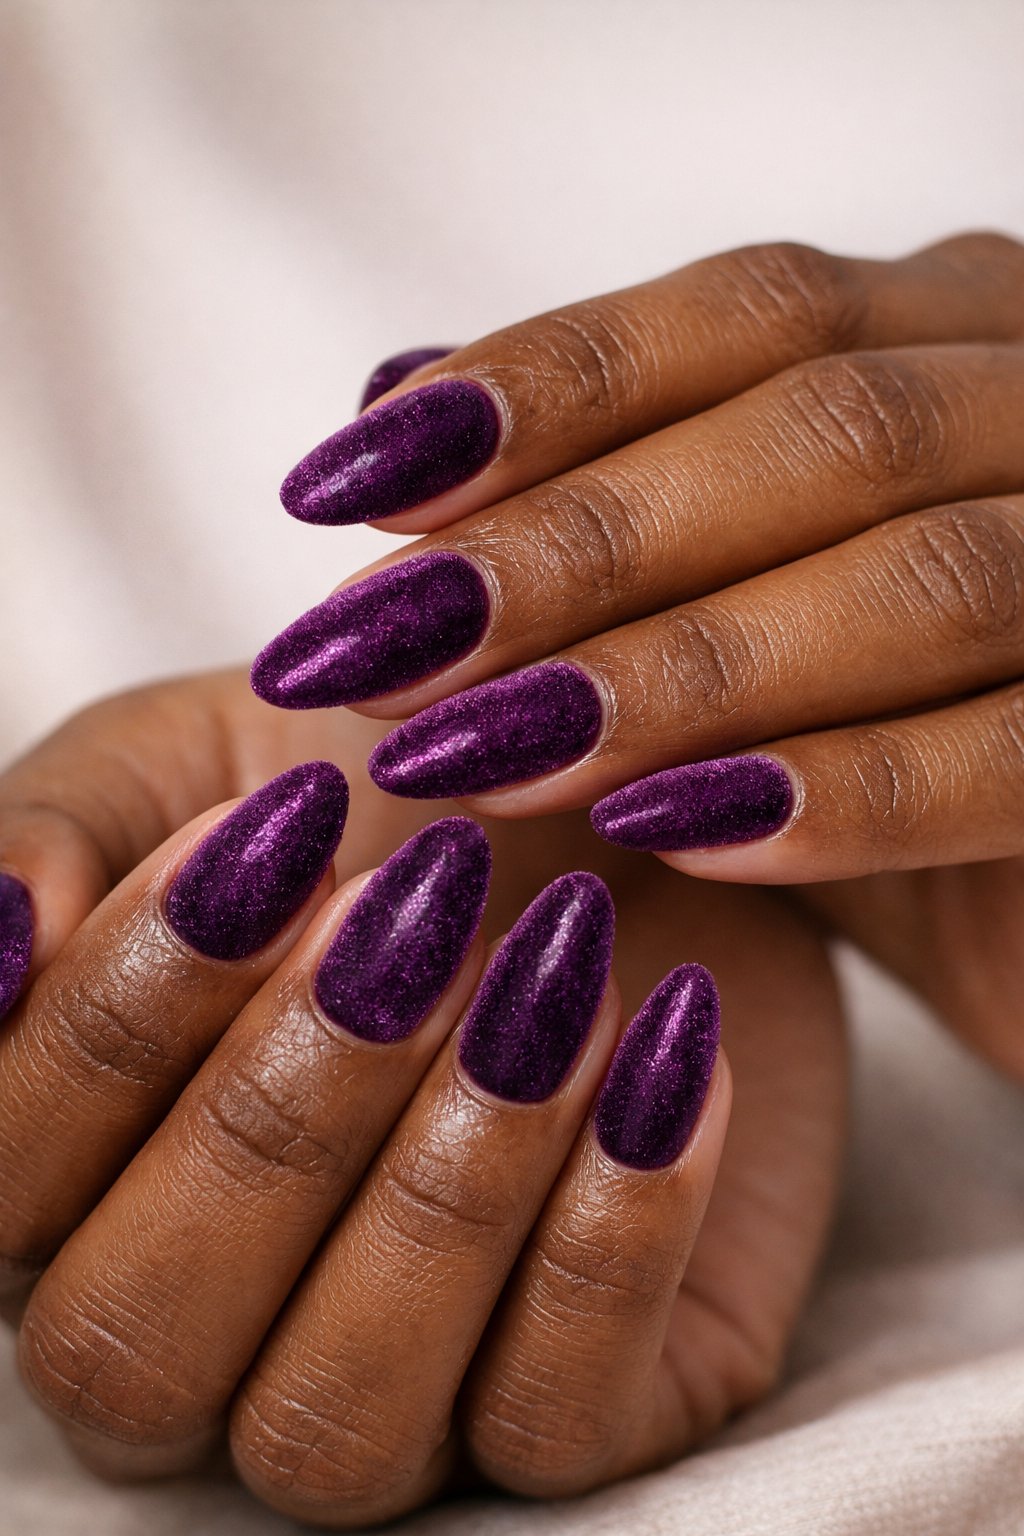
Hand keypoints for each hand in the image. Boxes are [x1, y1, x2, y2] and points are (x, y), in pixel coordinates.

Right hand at [0, 671, 844, 1523]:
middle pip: (140, 1348)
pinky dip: (614, 1227)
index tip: (280, 832)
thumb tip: (6, 941)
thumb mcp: (190, 761)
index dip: (126, 1012)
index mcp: (80, 1183)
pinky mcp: (573, 1413)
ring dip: (444, 1180)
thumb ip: (54, 833)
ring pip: (334, 1428)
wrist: (616, 818)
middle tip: (415, 906)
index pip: (9, 1182)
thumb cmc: (381, 794)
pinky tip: (670, 1046)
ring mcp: (385, 1397)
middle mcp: (205, 1329)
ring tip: (556, 972)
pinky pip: (553, 1424)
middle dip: (278, 1110)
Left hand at [252, 231, 1023, 1079]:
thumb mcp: (740, 595)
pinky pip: (1021, 749)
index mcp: (958, 337)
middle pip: (821, 429)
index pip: (745, 312)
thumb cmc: (895, 722)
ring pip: (924, 574)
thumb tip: (395, 403)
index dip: (541, 387)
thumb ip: (612, 494)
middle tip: (376, 645)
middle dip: (580, 542)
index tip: (344, 485)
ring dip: (683, 670)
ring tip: (487, 752)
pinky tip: (681, 832)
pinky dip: (847, 794)